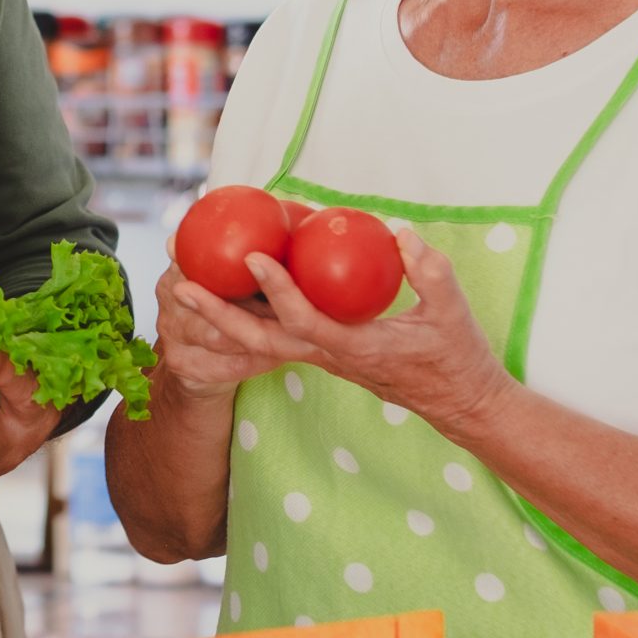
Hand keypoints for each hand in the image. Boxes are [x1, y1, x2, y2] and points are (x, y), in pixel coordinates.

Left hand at [167, 229, 513, 434]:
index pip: (305, 321)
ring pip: (261, 344)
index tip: (252, 258)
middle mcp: (330, 358)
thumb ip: (430, 272)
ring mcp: (324, 358)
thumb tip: (400, 234)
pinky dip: (246, 318)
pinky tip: (228, 291)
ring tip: (182, 287)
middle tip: (178, 285)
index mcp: (357, 349)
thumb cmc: (458, 356)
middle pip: (260, 342)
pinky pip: (276, 338)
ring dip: (220, 318)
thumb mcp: (452, 312)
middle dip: (216, 316)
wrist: (459, 403)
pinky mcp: (325, 353)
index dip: (276, 291)